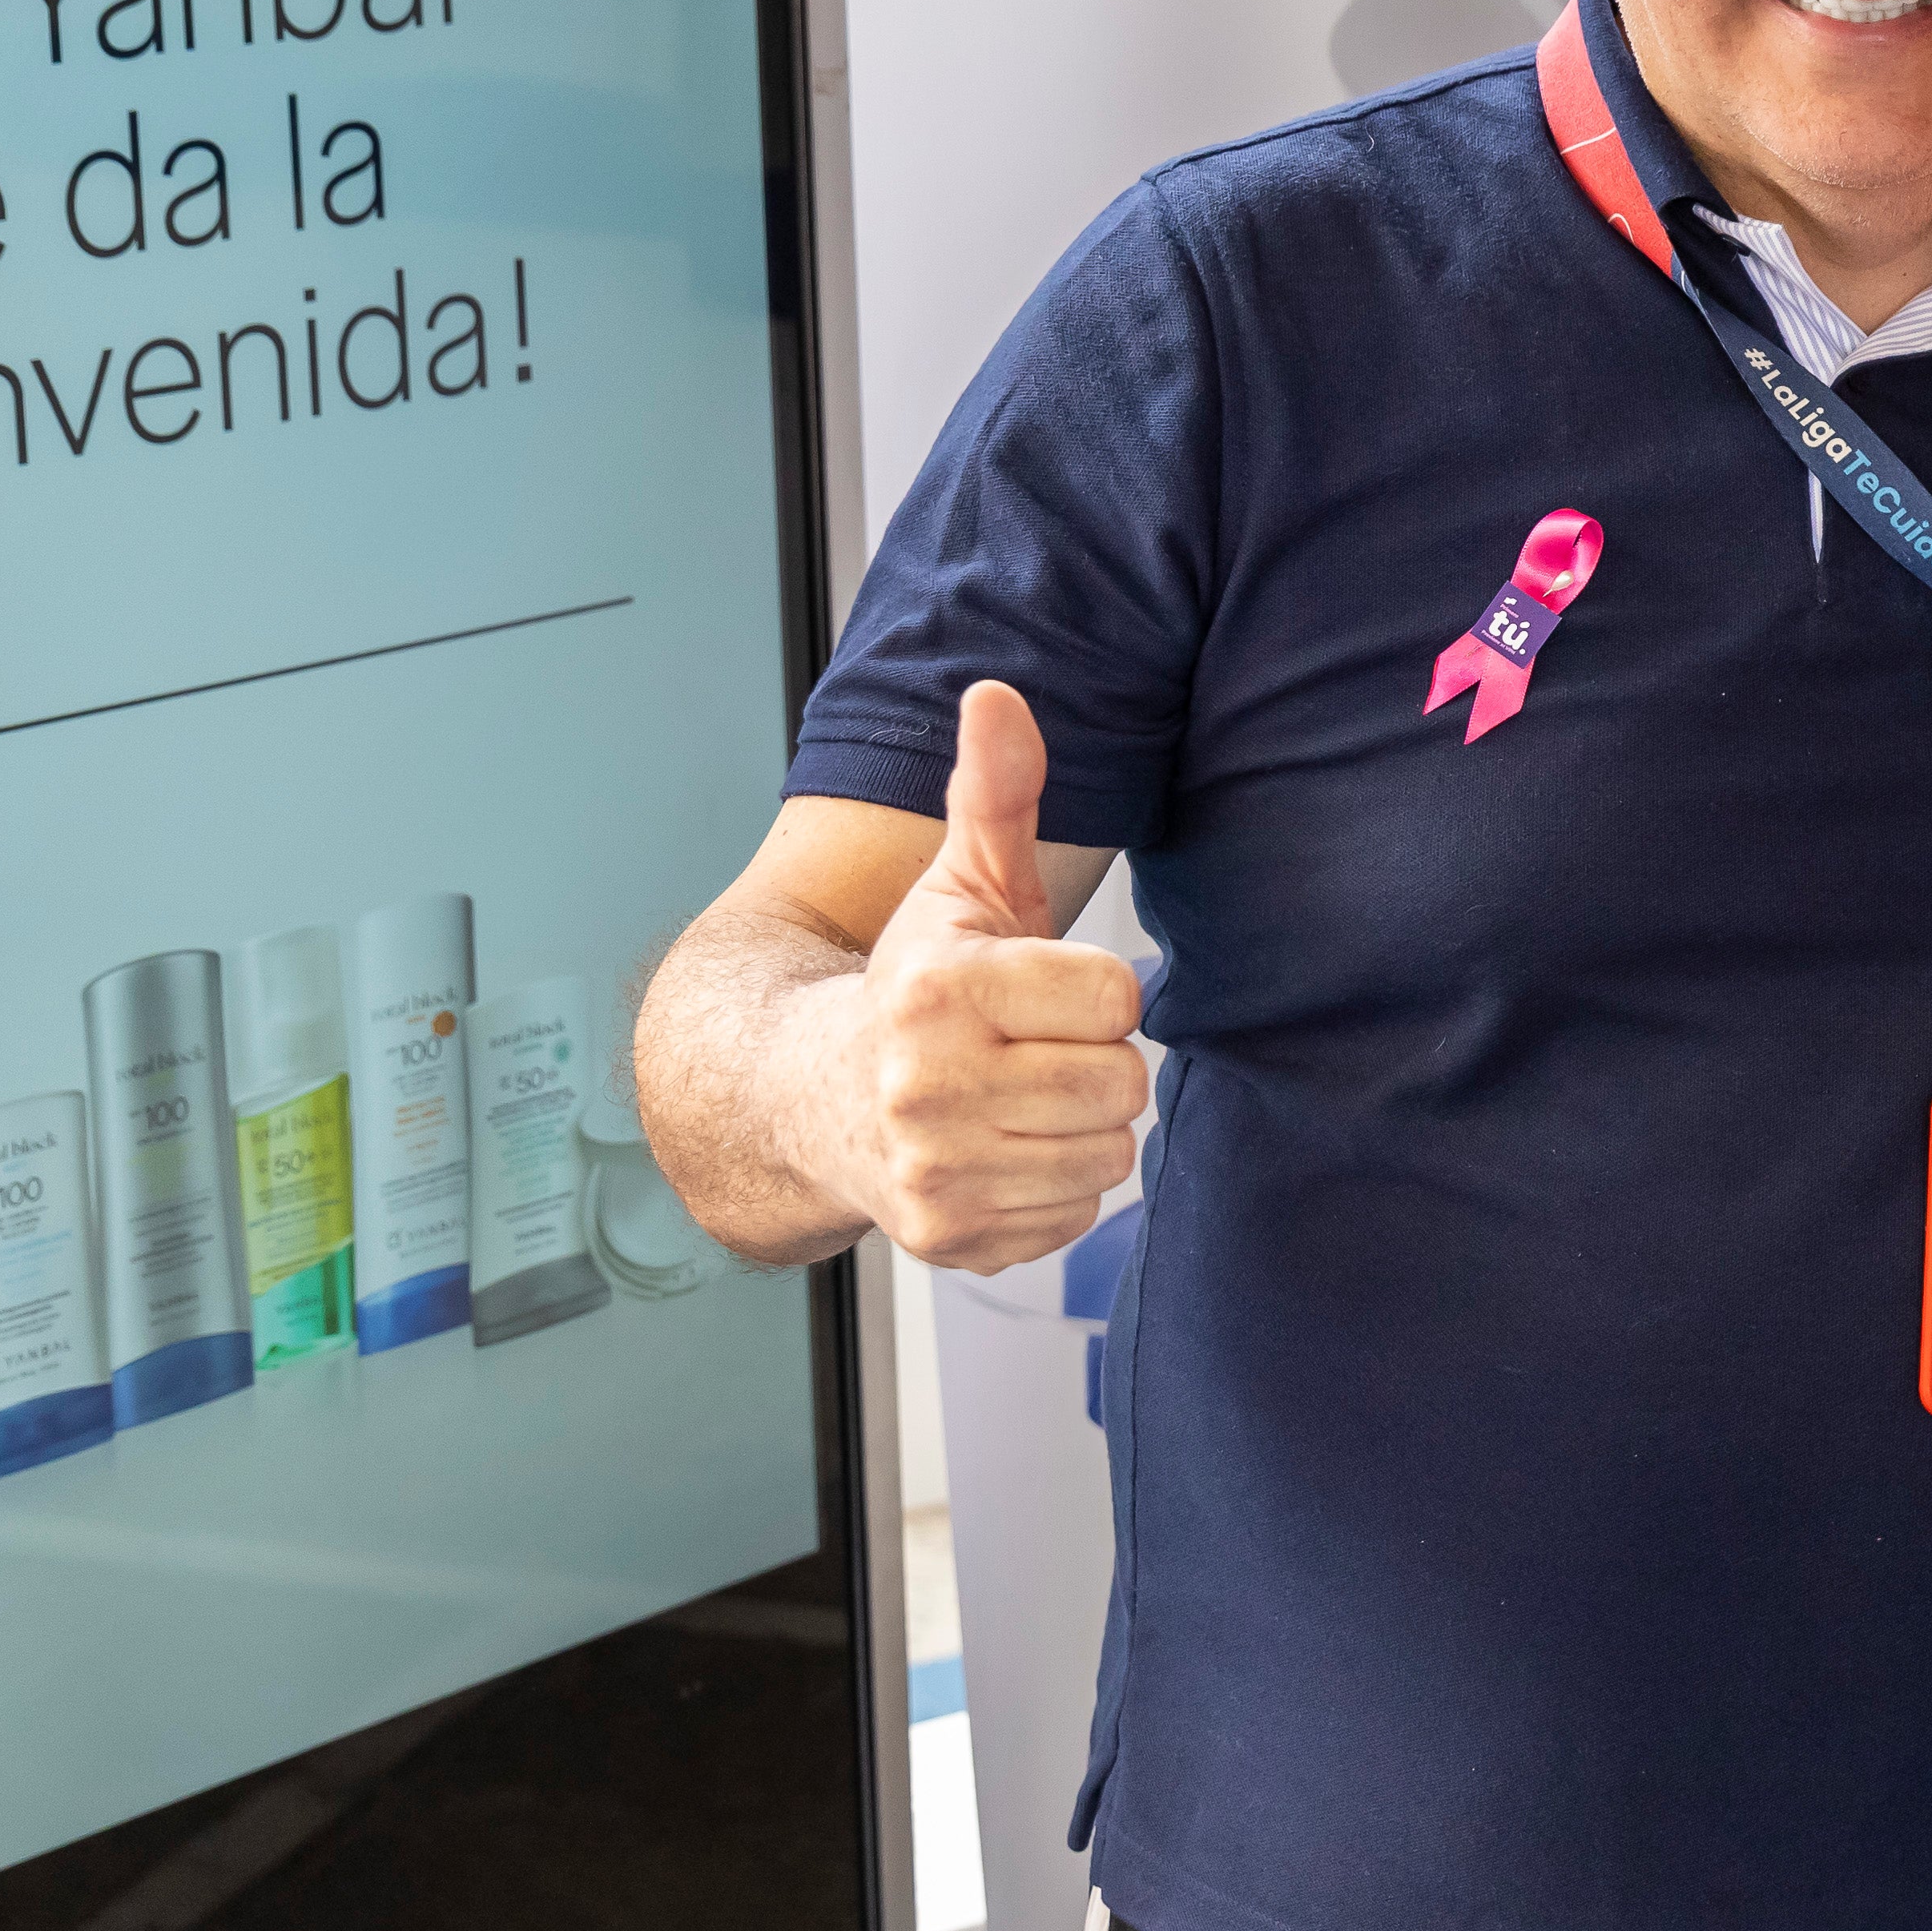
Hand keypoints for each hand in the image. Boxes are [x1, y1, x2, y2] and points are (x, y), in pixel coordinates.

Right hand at [822, 678, 1150, 1271]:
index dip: (1093, 992)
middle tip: (1029, 1051)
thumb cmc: (914, 986)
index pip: (1115, 996)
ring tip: (1011, 1100)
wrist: (809, 1098)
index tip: (1039, 991)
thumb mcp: (959, 884)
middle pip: (1122, 1083)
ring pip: (1106, 1155)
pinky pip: (1073, 1217)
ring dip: (1076, 1129)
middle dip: (1091, 1063)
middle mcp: (927, 1087)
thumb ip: (994, 793)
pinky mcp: (948, 1236)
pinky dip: (1048, 1190)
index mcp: (940, 990)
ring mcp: (934, 1170)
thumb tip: (999, 693)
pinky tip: (995, 1154)